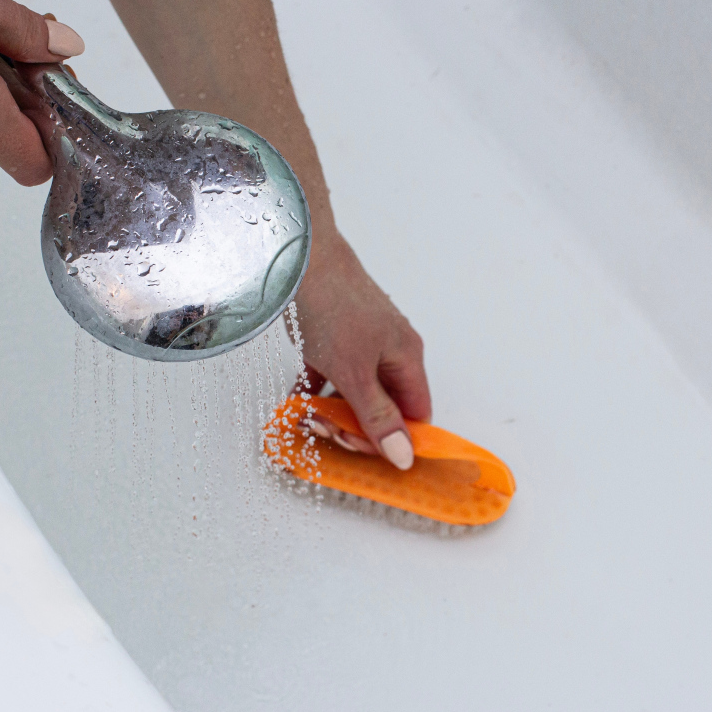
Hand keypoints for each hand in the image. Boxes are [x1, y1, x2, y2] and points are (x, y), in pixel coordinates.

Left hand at [291, 235, 430, 470]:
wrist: (296, 257)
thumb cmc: (331, 305)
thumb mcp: (354, 373)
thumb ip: (377, 417)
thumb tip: (404, 455)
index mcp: (407, 357)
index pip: (415, 414)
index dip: (393, 439)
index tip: (361, 448)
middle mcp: (390, 350)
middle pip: (384, 406)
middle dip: (355, 425)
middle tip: (327, 430)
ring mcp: (361, 342)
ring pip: (355, 392)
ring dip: (333, 411)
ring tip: (308, 416)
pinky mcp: (334, 337)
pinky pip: (331, 376)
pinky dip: (316, 391)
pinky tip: (296, 400)